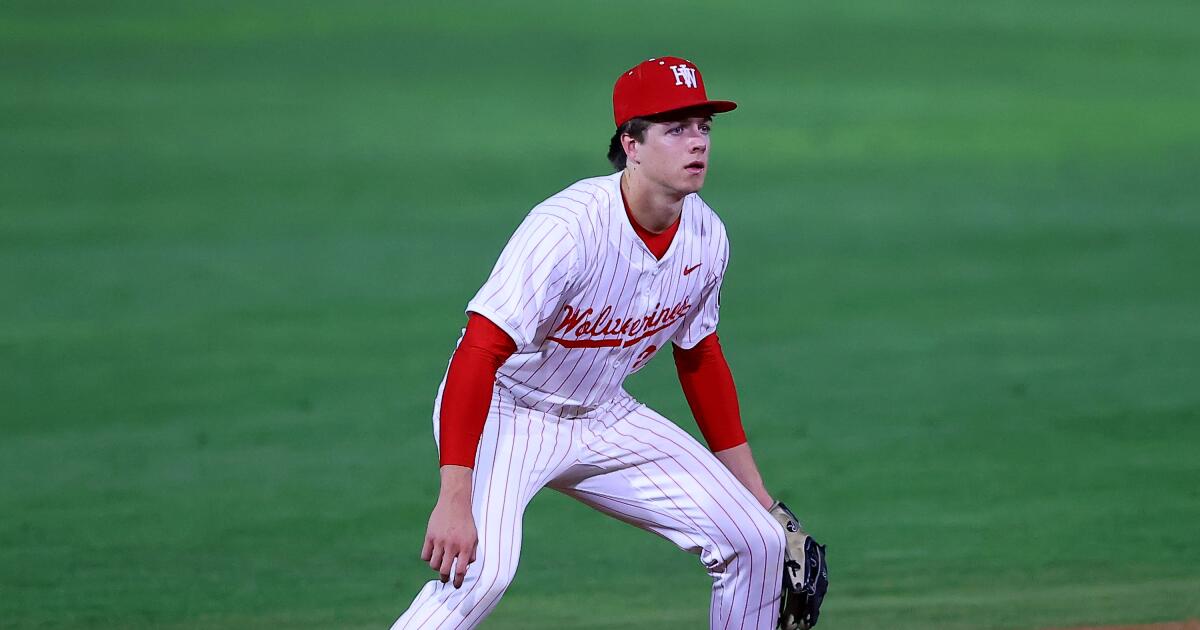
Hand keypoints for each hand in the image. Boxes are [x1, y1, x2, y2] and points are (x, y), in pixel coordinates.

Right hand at [420, 466, 477, 587]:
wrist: (455, 502)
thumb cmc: (466, 521)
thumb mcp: (474, 537)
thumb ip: (472, 553)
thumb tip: (466, 568)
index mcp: (465, 547)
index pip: (461, 570)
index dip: (458, 581)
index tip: (456, 585)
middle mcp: (452, 546)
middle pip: (444, 571)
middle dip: (445, 578)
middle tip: (445, 579)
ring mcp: (440, 541)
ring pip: (434, 565)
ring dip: (437, 568)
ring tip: (440, 565)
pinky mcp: (430, 536)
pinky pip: (425, 555)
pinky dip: (428, 558)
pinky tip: (433, 555)